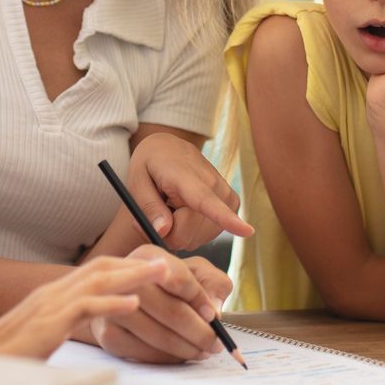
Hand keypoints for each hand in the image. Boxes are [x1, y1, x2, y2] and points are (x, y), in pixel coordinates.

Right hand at [0, 256, 168, 358]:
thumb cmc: (5, 353)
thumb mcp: (39, 335)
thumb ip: (58, 326)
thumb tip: (75, 328)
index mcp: (52, 295)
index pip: (93, 271)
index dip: (124, 267)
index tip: (150, 266)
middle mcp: (53, 293)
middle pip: (101, 267)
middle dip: (135, 264)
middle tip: (167, 262)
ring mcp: (50, 305)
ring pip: (98, 280)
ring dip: (133, 275)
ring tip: (162, 274)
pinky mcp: (49, 323)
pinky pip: (85, 308)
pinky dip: (111, 303)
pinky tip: (134, 303)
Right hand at [88, 243, 234, 363]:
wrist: (135, 299)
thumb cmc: (172, 285)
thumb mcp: (198, 273)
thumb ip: (213, 284)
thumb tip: (214, 311)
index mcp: (148, 256)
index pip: (177, 277)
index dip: (199, 298)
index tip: (213, 316)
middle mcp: (124, 278)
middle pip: (169, 309)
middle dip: (198, 331)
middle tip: (215, 343)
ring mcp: (113, 308)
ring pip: (157, 334)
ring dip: (186, 348)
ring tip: (203, 350)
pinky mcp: (108, 334)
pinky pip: (143, 352)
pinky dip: (167, 357)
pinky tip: (181, 354)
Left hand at [121, 133, 250, 251]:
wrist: (170, 148)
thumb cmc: (151, 165)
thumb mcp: (137, 181)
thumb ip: (148, 206)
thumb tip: (163, 231)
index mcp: (187, 176)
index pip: (206, 201)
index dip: (226, 219)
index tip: (247, 231)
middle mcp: (213, 185)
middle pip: (189, 232)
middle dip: (166, 233)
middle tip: (154, 215)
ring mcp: (225, 194)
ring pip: (198, 237)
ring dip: (179, 232)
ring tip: (170, 209)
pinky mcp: (231, 203)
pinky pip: (208, 234)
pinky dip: (192, 231)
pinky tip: (185, 213)